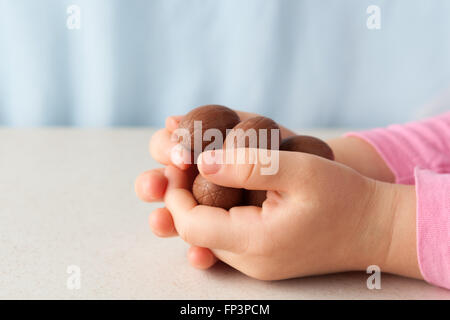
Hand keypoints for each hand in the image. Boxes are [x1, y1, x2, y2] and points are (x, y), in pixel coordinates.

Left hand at [164, 148, 420, 279]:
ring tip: (205, 170)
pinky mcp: (264, 258)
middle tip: (188, 162)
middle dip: (183, 196)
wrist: (376, 227)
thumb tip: (203, 162)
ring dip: (199, 203)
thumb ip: (249, 166)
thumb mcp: (300, 170)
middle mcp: (251, 262)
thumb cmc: (345, 196)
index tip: (181, 161)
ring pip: (208, 235)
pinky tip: (227, 188)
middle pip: (195, 231)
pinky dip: (218, 212)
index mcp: (256, 242)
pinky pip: (227, 237)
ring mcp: (257, 264)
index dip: (176, 192)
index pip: (190, 224)